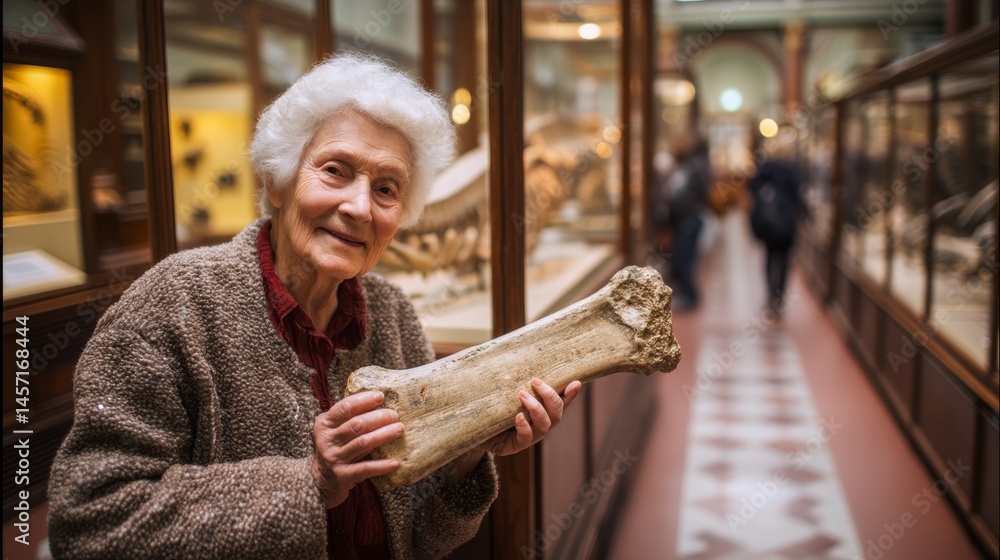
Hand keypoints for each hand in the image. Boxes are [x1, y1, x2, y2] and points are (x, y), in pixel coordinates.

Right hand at [311, 391, 402, 507]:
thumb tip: (379, 400)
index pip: (344, 408)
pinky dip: (381, 465)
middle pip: (356, 425)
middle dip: (378, 417)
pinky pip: (365, 468)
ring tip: (399, 429)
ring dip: (384, 435)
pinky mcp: (342, 476)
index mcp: (325, 424)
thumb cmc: (336, 448)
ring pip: (363, 443)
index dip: (363, 401)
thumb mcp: (336, 430)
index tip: (380, 396)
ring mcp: (334, 458)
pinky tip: (395, 463)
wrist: (322, 481)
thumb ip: (350, 418)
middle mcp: (327, 440)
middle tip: (394, 415)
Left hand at [448, 379, 581, 479]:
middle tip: (536, 381)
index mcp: (541, 411)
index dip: (570, 395)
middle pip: (557, 414)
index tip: (575, 382)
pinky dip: (524, 426)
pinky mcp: (514, 446)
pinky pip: (526, 439)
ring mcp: (529, 437)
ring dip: (536, 408)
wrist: (470, 428)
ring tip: (522, 395)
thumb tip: (519, 353)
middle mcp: (539, 425)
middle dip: (549, 396)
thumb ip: (516, 379)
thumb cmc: (491, 407)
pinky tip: (518, 417)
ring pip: (545, 425)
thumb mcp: (504, 392)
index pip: (561, 403)